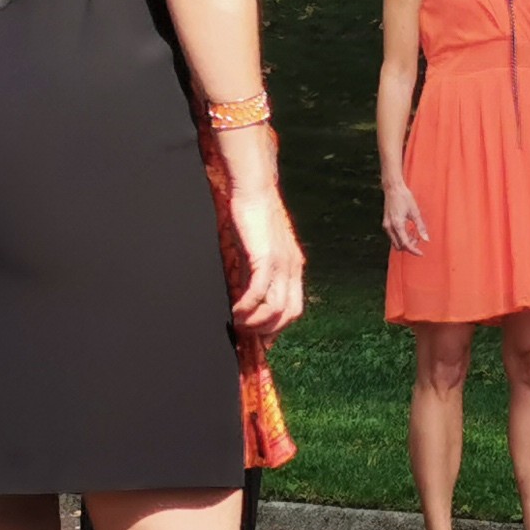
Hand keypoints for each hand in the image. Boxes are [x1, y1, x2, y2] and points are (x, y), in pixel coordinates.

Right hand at [223, 181, 306, 341]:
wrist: (254, 190)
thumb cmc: (253, 217)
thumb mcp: (260, 250)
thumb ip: (258, 273)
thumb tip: (249, 298)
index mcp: (294, 267)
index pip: (293, 308)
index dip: (278, 327)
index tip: (261, 339)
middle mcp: (293, 268)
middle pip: (288, 314)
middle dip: (267, 331)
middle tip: (247, 335)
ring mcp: (282, 264)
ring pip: (275, 309)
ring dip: (255, 323)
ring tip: (239, 324)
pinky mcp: (266, 258)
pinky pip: (259, 293)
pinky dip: (247, 308)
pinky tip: (235, 311)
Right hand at [383, 182, 429, 253]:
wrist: (393, 188)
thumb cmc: (404, 198)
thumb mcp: (415, 212)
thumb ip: (420, 227)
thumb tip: (426, 239)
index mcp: (397, 225)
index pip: (405, 244)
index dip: (414, 250)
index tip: (421, 254)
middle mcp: (389, 227)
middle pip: (399, 246)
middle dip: (409, 246)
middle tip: (418, 239)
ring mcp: (386, 226)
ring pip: (395, 242)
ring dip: (404, 241)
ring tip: (414, 232)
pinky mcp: (385, 224)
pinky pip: (393, 236)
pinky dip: (400, 237)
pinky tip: (408, 229)